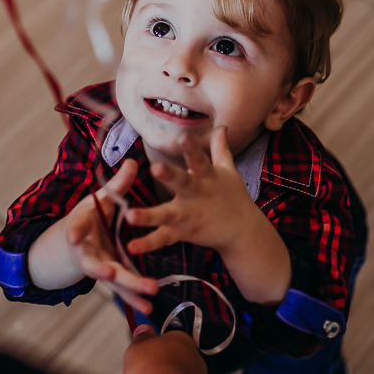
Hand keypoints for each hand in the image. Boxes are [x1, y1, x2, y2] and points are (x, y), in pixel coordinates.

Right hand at [27, 159, 158, 313]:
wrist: (77, 242)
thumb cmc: (90, 216)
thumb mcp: (100, 199)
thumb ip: (116, 185)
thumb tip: (132, 161)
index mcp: (81, 227)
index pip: (76, 229)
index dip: (75, 232)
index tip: (73, 236)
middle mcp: (88, 251)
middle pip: (95, 263)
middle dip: (103, 268)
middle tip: (108, 271)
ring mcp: (99, 267)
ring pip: (112, 280)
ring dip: (128, 289)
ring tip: (146, 296)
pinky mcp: (111, 278)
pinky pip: (123, 290)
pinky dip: (134, 299)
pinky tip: (148, 308)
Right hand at [120, 324, 212, 373]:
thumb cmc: (158, 370)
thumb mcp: (139, 345)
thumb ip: (141, 338)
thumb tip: (144, 331)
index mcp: (183, 341)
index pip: (165, 341)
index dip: (146, 348)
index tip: (135, 353)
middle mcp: (192, 363)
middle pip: (160, 367)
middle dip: (138, 373)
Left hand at [124, 127, 256, 256]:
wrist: (243, 231)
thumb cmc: (233, 196)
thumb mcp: (228, 171)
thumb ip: (220, 149)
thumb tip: (221, 126)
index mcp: (207, 176)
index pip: (199, 159)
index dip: (192, 148)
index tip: (183, 136)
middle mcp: (197, 194)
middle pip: (182, 182)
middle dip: (170, 175)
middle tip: (155, 167)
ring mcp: (189, 215)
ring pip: (167, 214)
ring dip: (149, 216)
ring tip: (130, 216)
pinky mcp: (184, 232)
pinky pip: (163, 238)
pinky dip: (148, 243)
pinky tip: (131, 247)